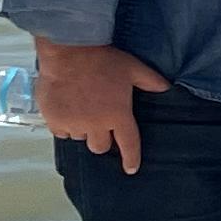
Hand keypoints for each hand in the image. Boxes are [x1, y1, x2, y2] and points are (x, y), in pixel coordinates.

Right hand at [36, 38, 170, 170]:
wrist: (69, 52)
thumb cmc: (103, 59)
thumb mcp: (133, 68)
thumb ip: (150, 81)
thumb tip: (166, 88)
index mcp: (118, 115)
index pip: (128, 144)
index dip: (131, 158)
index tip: (131, 169)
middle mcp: (96, 125)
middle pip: (100, 147)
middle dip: (102, 139)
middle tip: (101, 124)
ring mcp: (74, 124)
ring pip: (80, 139)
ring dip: (83, 130)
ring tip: (82, 111)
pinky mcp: (54, 120)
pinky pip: (61, 132)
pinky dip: (64, 125)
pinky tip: (66, 111)